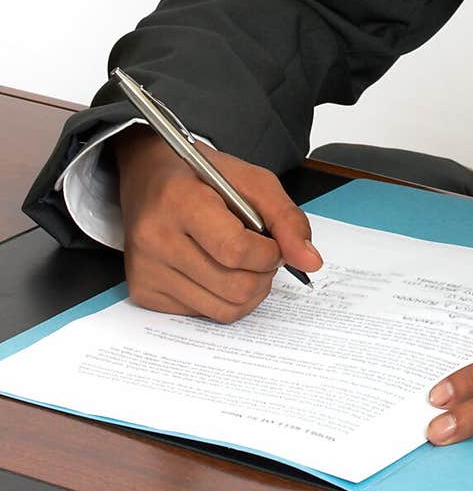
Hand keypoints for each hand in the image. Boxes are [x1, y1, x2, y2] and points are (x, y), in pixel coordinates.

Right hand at [113, 126, 322, 320]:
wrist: (147, 177)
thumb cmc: (201, 176)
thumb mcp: (250, 180)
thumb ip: (286, 218)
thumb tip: (310, 261)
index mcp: (179, 200)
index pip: (236, 250)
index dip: (268, 253)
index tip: (272, 243)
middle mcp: (154, 238)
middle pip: (234, 286)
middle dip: (263, 274)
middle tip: (261, 253)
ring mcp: (145, 269)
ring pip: (223, 309)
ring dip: (248, 290)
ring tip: (241, 262)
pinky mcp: (143, 292)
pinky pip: (203, 314)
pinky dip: (222, 297)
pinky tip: (214, 269)